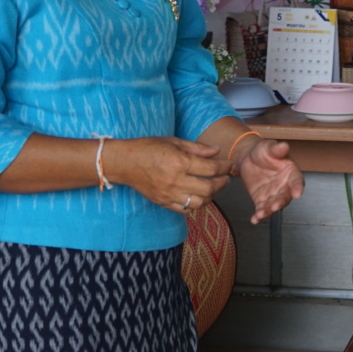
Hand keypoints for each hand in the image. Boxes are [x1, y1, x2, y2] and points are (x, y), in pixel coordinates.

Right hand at [110, 137, 229, 213]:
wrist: (124, 162)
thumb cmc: (148, 148)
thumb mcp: (174, 142)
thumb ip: (197, 148)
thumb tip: (217, 151)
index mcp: (180, 162)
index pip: (211, 168)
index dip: (224, 167)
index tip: (228, 165)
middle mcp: (176, 180)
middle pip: (209, 188)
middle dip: (222, 183)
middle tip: (225, 179)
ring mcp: (169, 194)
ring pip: (199, 202)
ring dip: (211, 196)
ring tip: (213, 188)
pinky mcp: (163, 202)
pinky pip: (185, 209)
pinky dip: (196, 204)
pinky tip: (199, 196)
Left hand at [234, 138, 304, 222]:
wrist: (248, 157)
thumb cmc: (263, 151)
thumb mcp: (269, 147)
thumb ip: (276, 149)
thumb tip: (284, 146)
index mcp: (290, 172)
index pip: (297, 180)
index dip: (298, 187)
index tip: (298, 193)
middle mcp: (284, 186)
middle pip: (286, 196)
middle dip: (281, 202)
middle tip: (275, 206)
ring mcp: (273, 195)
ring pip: (274, 205)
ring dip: (269, 211)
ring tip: (261, 214)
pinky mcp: (262, 200)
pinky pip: (262, 209)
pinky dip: (259, 216)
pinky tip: (255, 220)